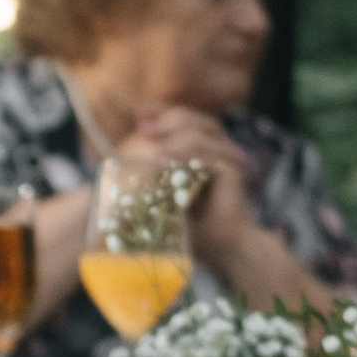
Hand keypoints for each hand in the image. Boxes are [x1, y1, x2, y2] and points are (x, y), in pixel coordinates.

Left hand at [117, 106, 254, 264]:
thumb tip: (124, 155)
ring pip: (202, 132)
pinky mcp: (232, 170)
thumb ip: (154, 170)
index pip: (186, 120)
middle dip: (167, 118)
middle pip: (195, 120)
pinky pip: (207, 154)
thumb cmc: (193, 222)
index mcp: (207, 149)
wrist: (221, 244)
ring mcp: (228, 158)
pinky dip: (184, 152)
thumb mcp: (166, 191)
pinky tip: (163, 154)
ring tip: (148, 135)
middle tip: (142, 127)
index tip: (139, 112)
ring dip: (174, 131)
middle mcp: (221, 149)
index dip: (163, 112)